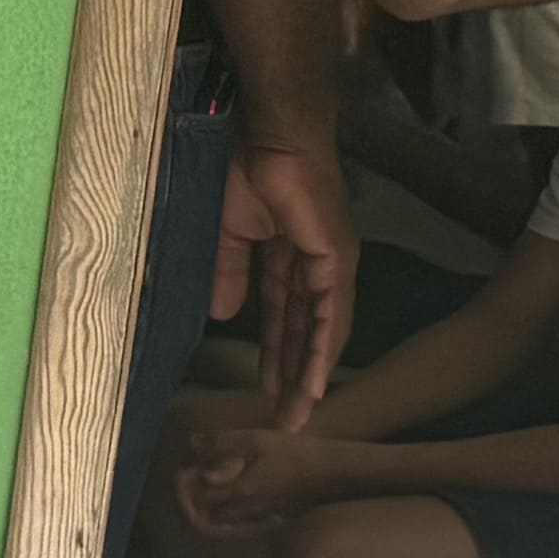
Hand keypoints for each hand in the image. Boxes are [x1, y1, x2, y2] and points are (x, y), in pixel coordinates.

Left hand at [177, 420, 346, 530]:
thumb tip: (191, 444)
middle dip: (194, 503)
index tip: (186, 471)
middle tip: (195, 484)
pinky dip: (234, 520)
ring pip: (226, 525)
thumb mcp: (258, 439)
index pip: (197, 498)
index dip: (184, 486)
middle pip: (208, 517)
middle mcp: (248, 511)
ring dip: (213, 511)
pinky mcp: (277, 522)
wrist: (338, 474)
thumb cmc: (298, 453)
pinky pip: (246, 528)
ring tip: (214, 491)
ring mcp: (262, 519)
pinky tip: (238, 501)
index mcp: (239, 490)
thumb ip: (221, 443)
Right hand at [214, 138, 358, 424]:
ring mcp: (332, 265)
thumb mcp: (229, 233)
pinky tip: (315, 381)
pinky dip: (323, 349)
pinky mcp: (336, 260)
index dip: (276, 352)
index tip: (265, 387)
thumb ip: (229, 273)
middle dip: (294, 375)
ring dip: (310, 374)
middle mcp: (319, 267)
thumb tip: (222, 314)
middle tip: (286, 418)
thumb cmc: (245, 172)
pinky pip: (329, 314)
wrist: (268, 139)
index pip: (285, 317)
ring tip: (299, 413)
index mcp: (292, 258)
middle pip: (305, 332)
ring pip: (321, 331)